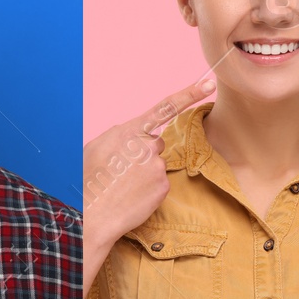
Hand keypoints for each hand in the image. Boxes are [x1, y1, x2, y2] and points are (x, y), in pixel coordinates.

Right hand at [82, 77, 214, 281]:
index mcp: (130, 131)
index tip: (209, 84)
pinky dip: (148, 188)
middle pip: (155, 143)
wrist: (92, 213)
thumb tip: (132, 135)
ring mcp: (157, 166)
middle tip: (122, 171)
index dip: (189, 94)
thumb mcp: (97, 146)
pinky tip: (132, 195)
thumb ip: (120, 135)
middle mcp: (147, 145)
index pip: (165, 107)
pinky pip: (159, 182)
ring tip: (123, 185)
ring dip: (144, 172)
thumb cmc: (89, 178)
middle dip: (143, 154)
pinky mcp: (164, 185)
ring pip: (156, 164)